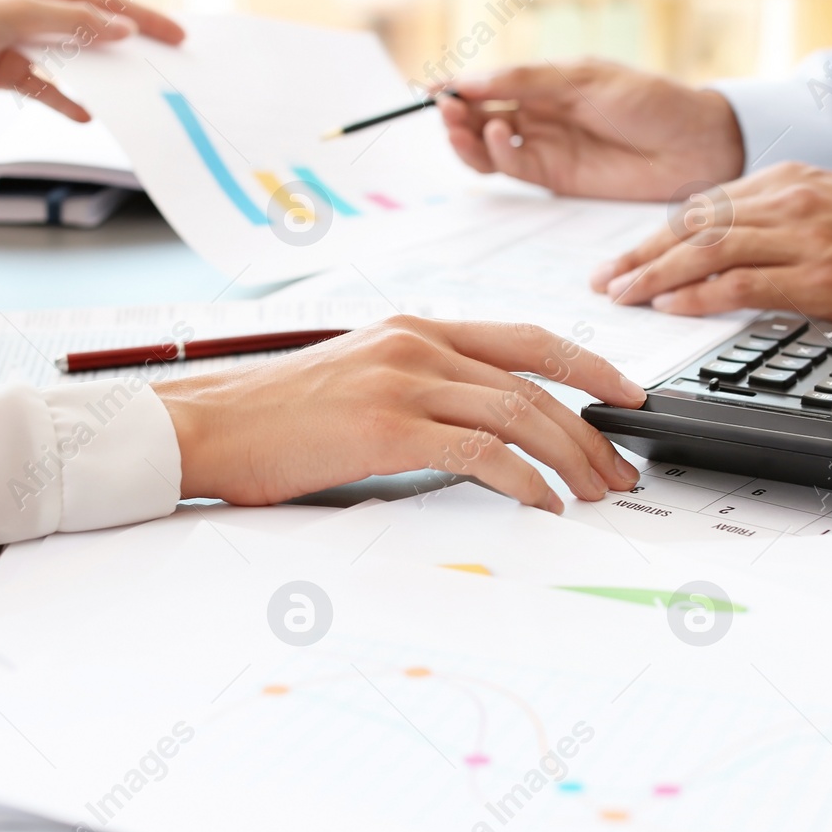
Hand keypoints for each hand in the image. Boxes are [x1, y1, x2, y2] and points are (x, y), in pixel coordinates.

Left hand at [0, 0, 184, 121]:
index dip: (140, 17)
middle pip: (93, 27)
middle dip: (130, 45)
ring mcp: (19, 43)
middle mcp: (30, 11)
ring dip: (101, 74)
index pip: (100, 0)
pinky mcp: (6, 73)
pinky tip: (85, 115)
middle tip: (166, 60)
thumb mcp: (16, 15)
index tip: (173, 34)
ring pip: (74, 59)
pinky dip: (66, 102)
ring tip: (134, 90)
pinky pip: (47, 89)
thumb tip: (120, 30)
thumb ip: (71, 22)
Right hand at [151, 317, 646, 512]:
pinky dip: (523, 479)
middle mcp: (416, 343)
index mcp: (414, 329)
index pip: (525, 338)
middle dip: (590, 429)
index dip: (588, 365)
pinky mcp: (386, 425)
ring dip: (570, 457)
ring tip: (594, 492)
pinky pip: (481, 450)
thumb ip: (421, 390)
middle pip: (535, 381)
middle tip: (619, 469)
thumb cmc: (273, 417)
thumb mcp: (359, 381)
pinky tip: (541, 503)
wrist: (204, 426)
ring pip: (518, 412)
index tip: (627, 394)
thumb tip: (484, 433)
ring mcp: (402, 379)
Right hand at [435, 60, 743, 200]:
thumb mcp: (584, 78)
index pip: (489, 84)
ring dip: (465, 137)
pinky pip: (512, 167)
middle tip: (444, 108)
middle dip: (456, 112)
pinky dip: (495, 154)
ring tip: (458, 124)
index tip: (432, 86)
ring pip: (488, 147)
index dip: (458, 86)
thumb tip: (471, 80)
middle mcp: (540, 116)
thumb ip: (527, 80)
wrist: (693, 144)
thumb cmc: (648, 100)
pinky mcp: (555, 178)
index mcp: (546, 83)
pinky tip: (495, 135)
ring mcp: (545, 147)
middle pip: (480, 116)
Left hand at [589, 163, 831, 324]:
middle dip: (640, 254)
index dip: (656, 235)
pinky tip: (671, 306)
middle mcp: (791, 200)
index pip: (703, 207)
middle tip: (604, 279)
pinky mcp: (821, 276)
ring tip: (622, 295)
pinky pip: (742, 283)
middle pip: (694, 225)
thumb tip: (720, 243)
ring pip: (708, 250)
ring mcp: (805, 237)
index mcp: (790, 180)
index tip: (623, 258)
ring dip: (656, 275)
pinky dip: (700, 295)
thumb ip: (776, 218)